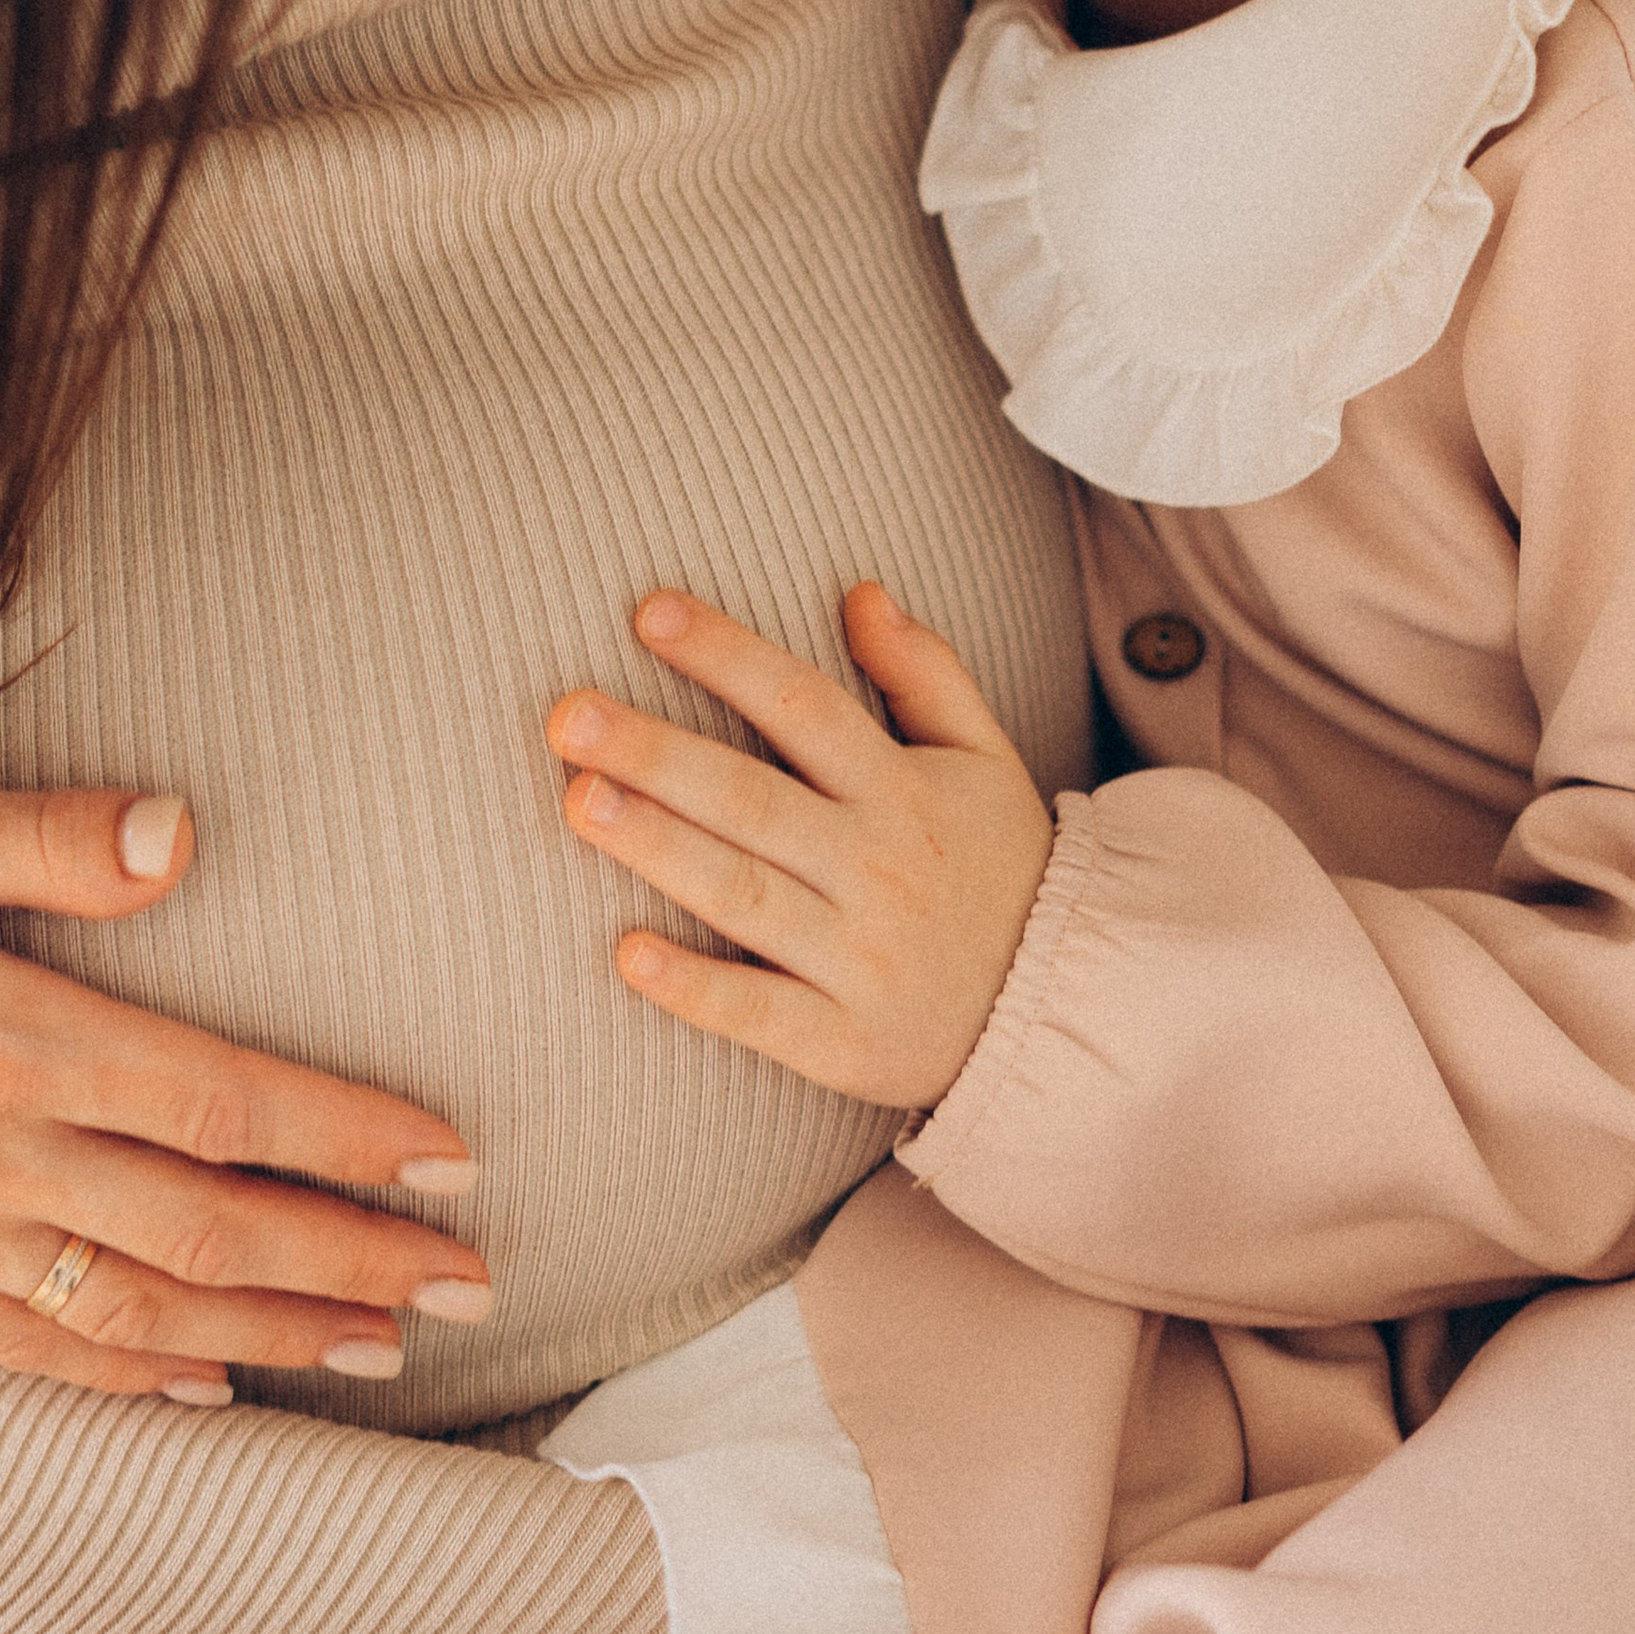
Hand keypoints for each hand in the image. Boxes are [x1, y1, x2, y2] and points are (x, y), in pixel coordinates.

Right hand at [0, 782, 494, 1402]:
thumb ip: (47, 836)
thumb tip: (181, 835)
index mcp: (1, 1039)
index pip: (217, 1100)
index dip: (343, 1135)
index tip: (448, 1156)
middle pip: (204, 1225)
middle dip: (350, 1259)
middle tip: (470, 1279)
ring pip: (134, 1310)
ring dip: (270, 1332)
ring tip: (387, 1344)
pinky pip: (27, 1351)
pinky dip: (129, 1380)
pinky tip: (210, 1386)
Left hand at [549, 585, 1054, 1107]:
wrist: (1065, 1009)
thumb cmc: (1002, 869)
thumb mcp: (985, 758)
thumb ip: (925, 673)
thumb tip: (861, 591)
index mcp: (904, 790)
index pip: (803, 705)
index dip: (727, 655)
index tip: (647, 612)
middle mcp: (878, 866)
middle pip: (752, 798)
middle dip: (657, 754)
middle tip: (569, 716)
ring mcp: (860, 957)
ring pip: (743, 894)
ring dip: (658, 848)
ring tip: (578, 802)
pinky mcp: (844, 1042)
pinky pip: (760, 1013)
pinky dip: (696, 987)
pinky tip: (627, 954)